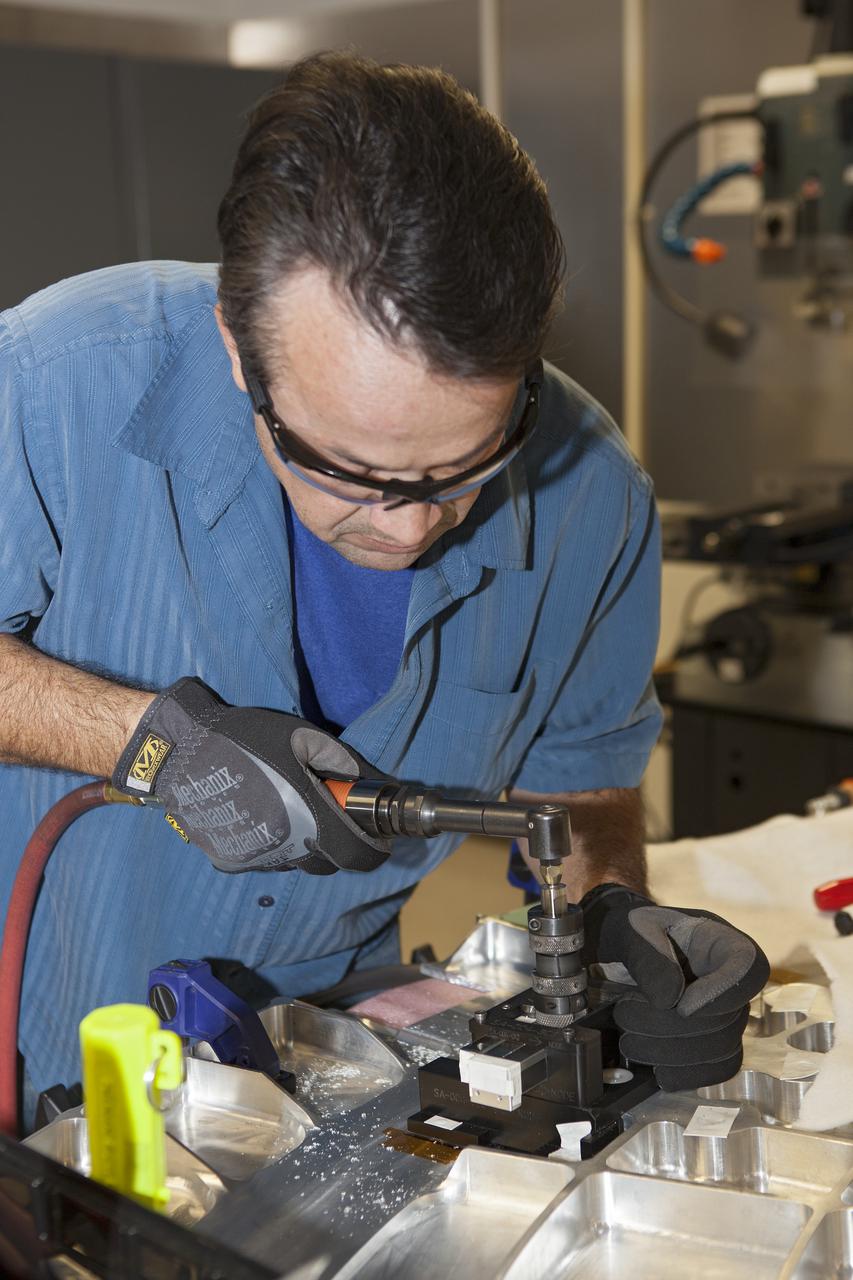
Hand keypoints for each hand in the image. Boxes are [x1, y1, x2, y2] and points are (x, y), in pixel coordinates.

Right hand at [112, 678, 389, 874]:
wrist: (178, 753)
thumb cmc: (243, 739)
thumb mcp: (299, 736)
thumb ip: (339, 760)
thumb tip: (362, 782)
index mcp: (306, 817)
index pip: (357, 855)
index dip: (374, 849)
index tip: (378, 836)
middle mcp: (283, 848)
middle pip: (329, 863)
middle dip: (338, 843)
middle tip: (331, 814)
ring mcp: (254, 859)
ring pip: (296, 864)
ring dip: (304, 846)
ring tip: (290, 809)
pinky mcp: (229, 861)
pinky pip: (265, 861)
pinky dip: (273, 846)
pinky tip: (261, 815)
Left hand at [581, 883, 768, 1090]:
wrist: (624, 953)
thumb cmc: (635, 933)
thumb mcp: (633, 929)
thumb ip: (649, 956)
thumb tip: (670, 1000)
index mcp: (723, 942)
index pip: (749, 969)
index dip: (722, 993)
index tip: (680, 1006)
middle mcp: (734, 983)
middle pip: (726, 1019)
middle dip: (671, 1026)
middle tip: (624, 1016)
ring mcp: (730, 1016)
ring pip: (721, 1049)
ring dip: (670, 1052)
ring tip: (628, 1040)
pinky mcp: (717, 1045)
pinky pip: (717, 1069)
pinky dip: (686, 1074)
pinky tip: (655, 1068)